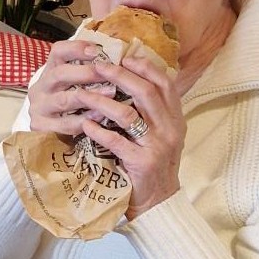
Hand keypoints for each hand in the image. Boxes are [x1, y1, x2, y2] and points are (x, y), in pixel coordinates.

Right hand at [27, 38, 112, 135]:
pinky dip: (84, 120)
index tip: (96, 50)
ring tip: (110, 93)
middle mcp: (41, 86)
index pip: (58, 52)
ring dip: (88, 96)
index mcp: (49, 69)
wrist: (39, 121)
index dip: (76, 49)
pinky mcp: (41, 126)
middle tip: (108, 74)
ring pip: (63, 100)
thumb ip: (86, 69)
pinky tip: (100, 116)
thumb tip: (116, 60)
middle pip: (59, 74)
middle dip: (85, 73)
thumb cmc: (64, 96)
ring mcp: (39, 107)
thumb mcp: (69, 79)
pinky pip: (65, 123)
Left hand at [68, 54, 185, 217]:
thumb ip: (151, 111)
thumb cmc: (152, 163)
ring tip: (82, 94)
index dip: (145, 67)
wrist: (158, 202)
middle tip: (98, 67)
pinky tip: (84, 124)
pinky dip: (98, 131)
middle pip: (145, 92)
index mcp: (175, 118)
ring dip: (102, 101)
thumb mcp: (160, 134)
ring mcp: (157, 146)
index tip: (125, 56)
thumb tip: (130, 79)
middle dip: (120, 76)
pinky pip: (116, 141)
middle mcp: (170, 129)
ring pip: (128, 114)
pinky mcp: (142, 163)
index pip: (165, 83)